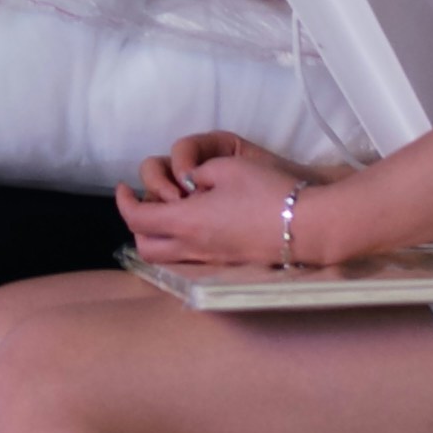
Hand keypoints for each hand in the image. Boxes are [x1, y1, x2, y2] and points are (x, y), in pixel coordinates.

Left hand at [121, 132, 325, 269]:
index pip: (138, 218)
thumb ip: (198, 172)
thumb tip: (188, 182)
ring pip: (166, 257)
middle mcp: (193, 247)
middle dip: (137, 225)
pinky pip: (188, 260)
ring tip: (170, 213)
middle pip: (145, 247)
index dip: (124, 202)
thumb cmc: (268, 192)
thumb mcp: (227, 167)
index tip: (124, 188)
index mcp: (187, 222)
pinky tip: (196, 226)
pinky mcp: (227, 265)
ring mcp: (211, 260)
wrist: (307, 226)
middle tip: (147, 202)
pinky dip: (180, 244)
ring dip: (158, 236)